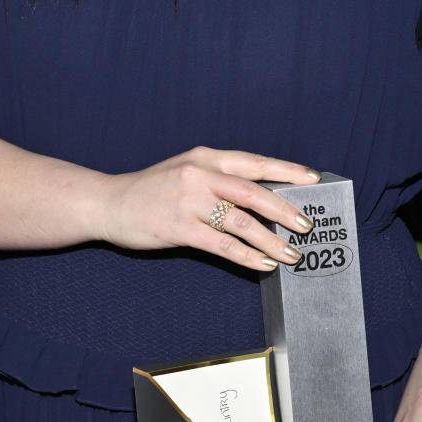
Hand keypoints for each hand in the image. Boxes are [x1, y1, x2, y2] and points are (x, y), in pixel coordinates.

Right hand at [99, 146, 319, 272]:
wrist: (108, 203)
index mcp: (205, 157)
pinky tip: (262, 265)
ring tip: (290, 254)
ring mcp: (189, 201)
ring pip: (242, 222)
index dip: (287, 169)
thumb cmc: (152, 190)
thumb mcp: (186, 171)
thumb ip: (218, 179)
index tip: (313, 179)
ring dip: (271, 240)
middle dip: (285, 209)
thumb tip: (263, 198)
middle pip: (253, 192)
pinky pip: (222, 244)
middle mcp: (200, 174)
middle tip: (307, 225)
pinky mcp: (180, 227)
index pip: (254, 162)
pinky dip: (246, 256)